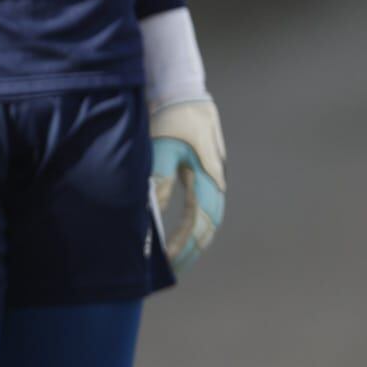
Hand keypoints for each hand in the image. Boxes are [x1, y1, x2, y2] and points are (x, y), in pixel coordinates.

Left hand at [151, 96, 224, 274]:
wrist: (184, 94)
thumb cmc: (171, 121)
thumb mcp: (161, 152)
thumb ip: (159, 185)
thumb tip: (151, 218)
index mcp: (208, 180)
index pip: (197, 224)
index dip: (182, 246)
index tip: (167, 262)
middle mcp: (215, 184)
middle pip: (207, 227)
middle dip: (190, 251)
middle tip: (172, 272)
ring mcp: (212, 180)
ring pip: (208, 221)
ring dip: (194, 242)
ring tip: (178, 261)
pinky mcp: (204, 176)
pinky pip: (202, 209)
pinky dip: (192, 227)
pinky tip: (180, 237)